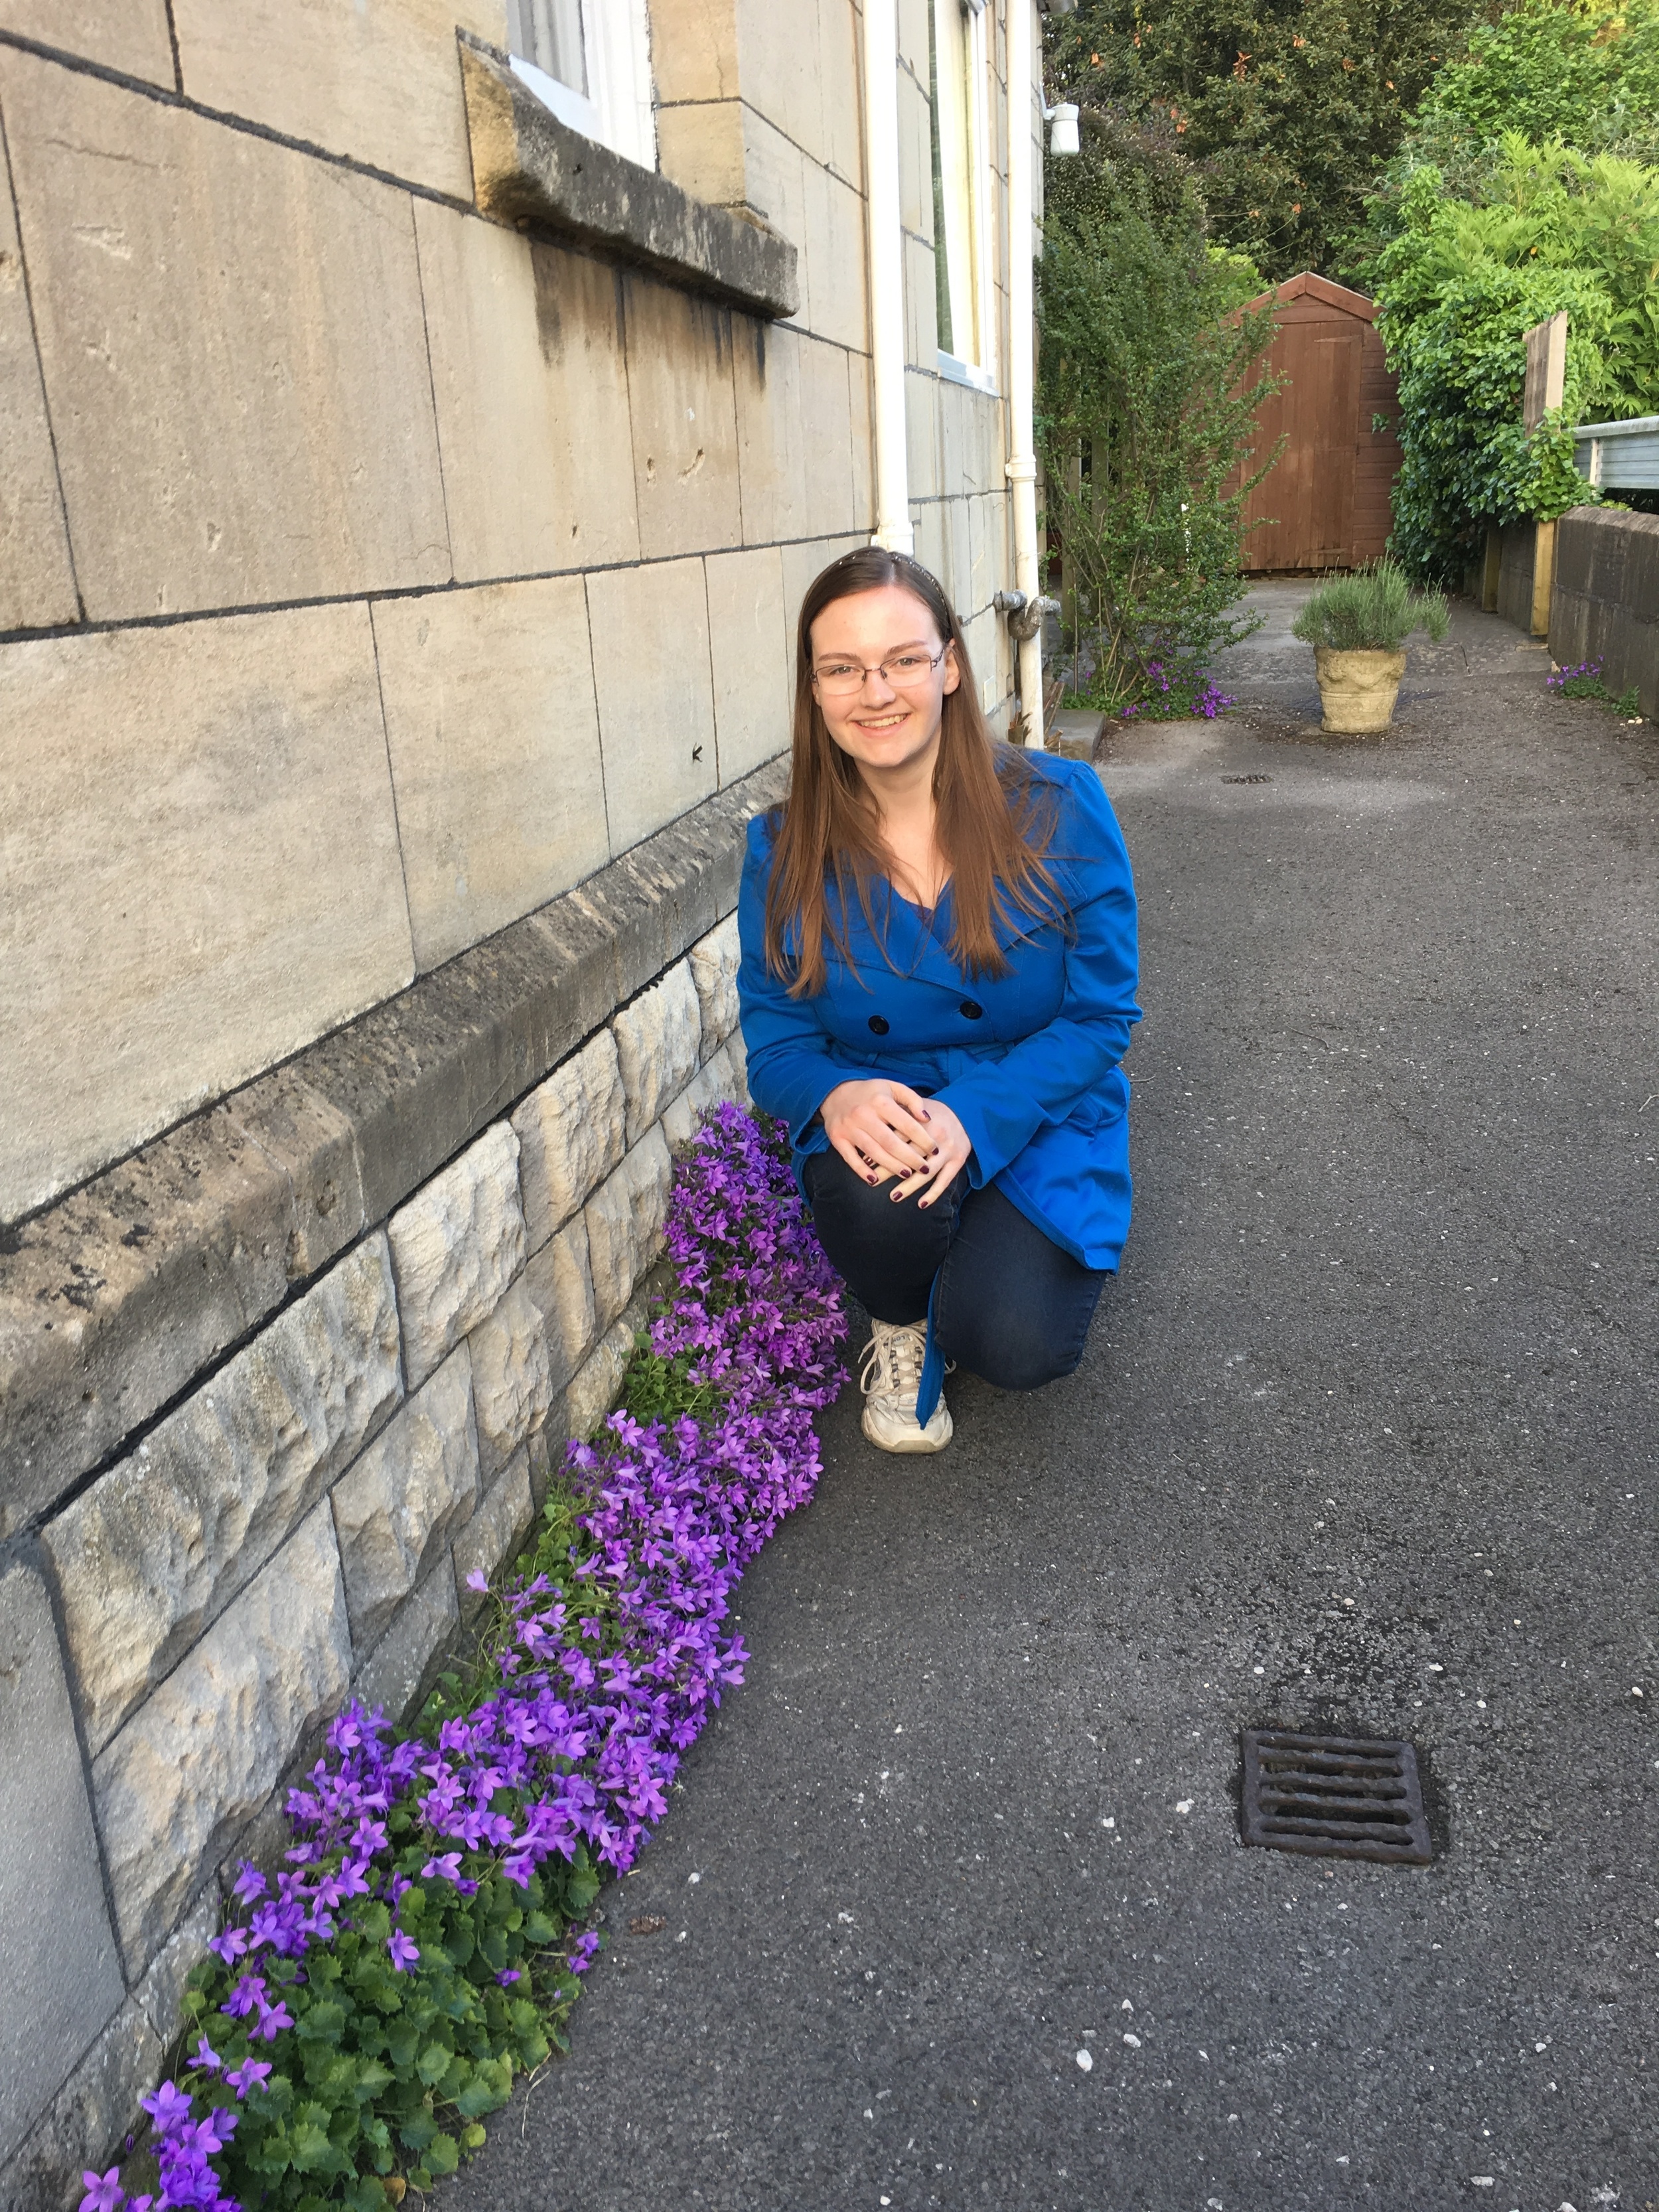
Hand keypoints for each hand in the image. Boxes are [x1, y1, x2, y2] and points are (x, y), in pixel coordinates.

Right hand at [819, 1081, 970, 1207]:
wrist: (834, 1093)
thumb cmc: (870, 1093)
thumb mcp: (892, 1087)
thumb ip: (912, 1100)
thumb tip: (927, 1118)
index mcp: (880, 1101)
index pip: (906, 1124)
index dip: (923, 1138)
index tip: (935, 1149)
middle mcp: (864, 1115)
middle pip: (891, 1142)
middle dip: (910, 1158)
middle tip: (925, 1168)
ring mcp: (849, 1128)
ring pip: (873, 1152)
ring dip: (891, 1166)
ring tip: (907, 1175)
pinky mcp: (837, 1138)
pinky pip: (850, 1158)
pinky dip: (862, 1171)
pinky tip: (875, 1180)